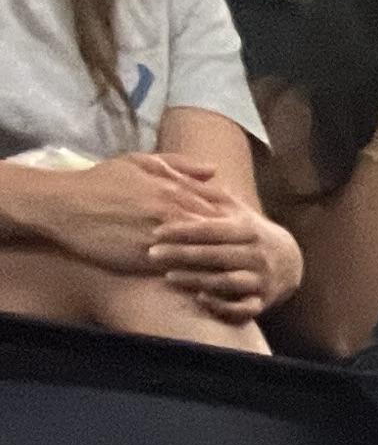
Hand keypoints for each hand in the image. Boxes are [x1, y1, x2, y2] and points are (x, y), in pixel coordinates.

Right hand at [22, 151, 231, 273]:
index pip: (219, 208)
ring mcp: (160, 237)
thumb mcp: (138, 163)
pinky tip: (206, 282)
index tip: (244, 232)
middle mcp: (171, 213)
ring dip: (218, 262)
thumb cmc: (100, 182)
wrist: (64, 206)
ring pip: (203, 254)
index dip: (234, 221)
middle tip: (246, 256)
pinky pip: (181, 271)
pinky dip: (196, 276)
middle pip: (217, 233)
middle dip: (232, 245)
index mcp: (173, 189)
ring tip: (231, 272)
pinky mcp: (146, 259)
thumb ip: (178, 166)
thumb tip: (214, 170)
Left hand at [150, 203, 295, 318]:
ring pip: (228, 282)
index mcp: (247, 230)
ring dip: (198, 280)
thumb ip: (203, 192)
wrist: (290, 260)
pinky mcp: (263, 301)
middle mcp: (256, 255)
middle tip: (152, 254)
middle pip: (216, 255)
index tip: (156, 232)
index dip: (183, 231)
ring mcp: (261, 280)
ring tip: (169, 276)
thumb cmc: (250, 230)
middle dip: (183, 255)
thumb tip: (170, 172)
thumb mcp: (234, 207)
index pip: (211, 230)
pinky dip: (224, 305)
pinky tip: (202, 298)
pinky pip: (244, 308)